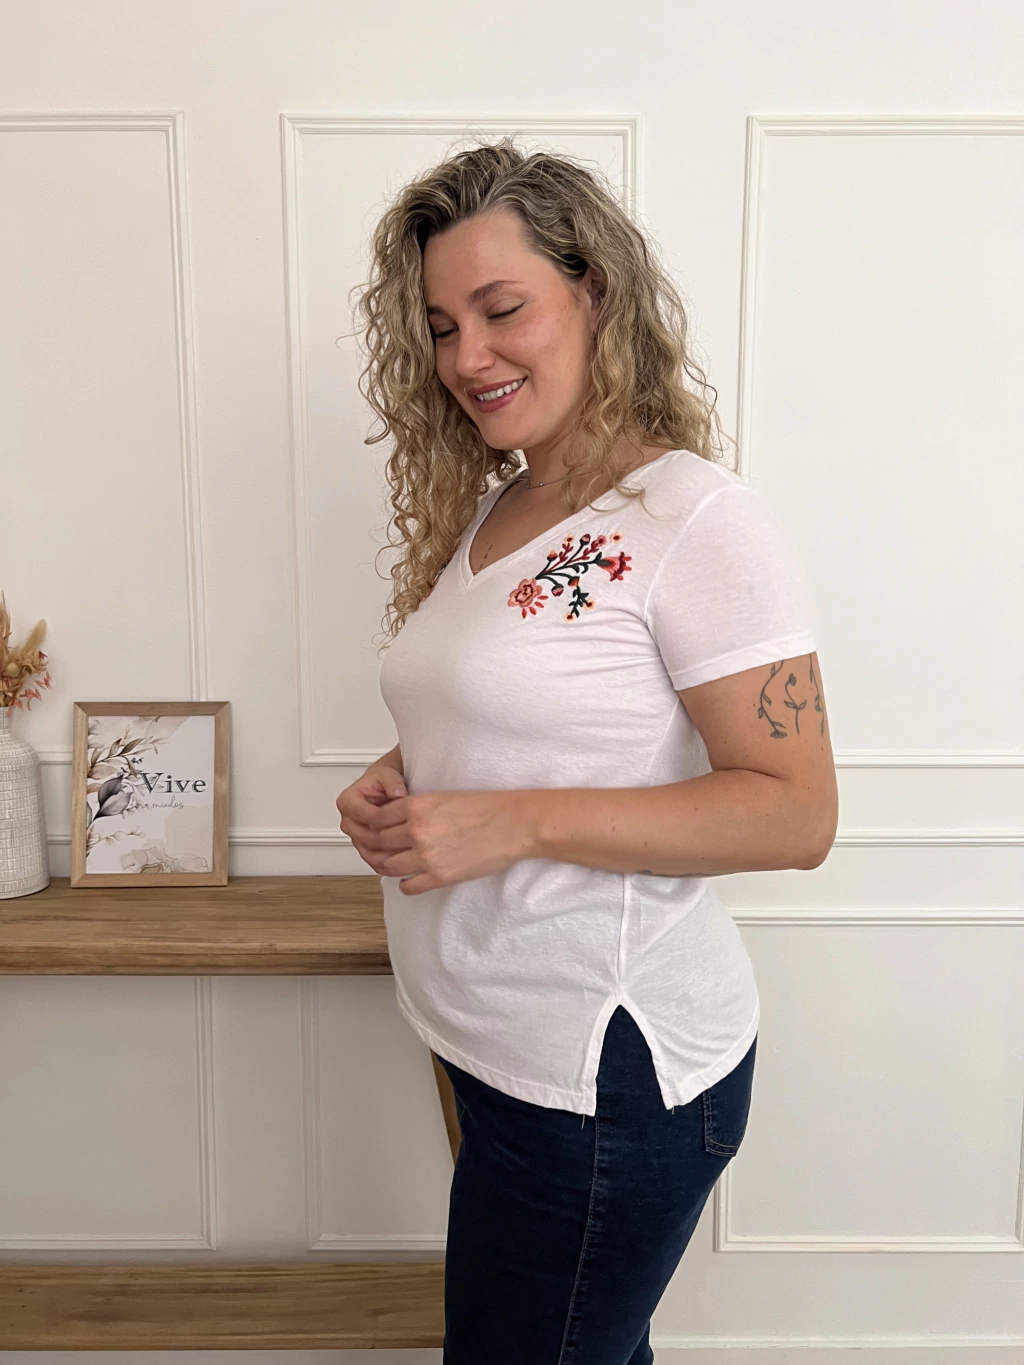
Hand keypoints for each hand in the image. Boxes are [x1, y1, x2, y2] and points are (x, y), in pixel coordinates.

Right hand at [336, 764, 408, 871]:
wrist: (384, 786)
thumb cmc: (384, 780)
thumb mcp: (388, 775)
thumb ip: (392, 782)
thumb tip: (398, 793)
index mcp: (348, 801)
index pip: (363, 815)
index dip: (382, 820)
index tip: (402, 821)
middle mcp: (348, 820)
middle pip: (364, 837)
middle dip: (386, 840)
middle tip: (408, 841)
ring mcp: (355, 835)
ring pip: (367, 852)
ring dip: (386, 855)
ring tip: (407, 853)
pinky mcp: (363, 846)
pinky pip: (372, 860)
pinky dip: (386, 863)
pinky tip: (402, 862)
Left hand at [338, 786, 538, 894]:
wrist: (513, 825)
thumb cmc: (486, 808)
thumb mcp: (444, 796)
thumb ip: (417, 808)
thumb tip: (396, 820)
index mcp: (417, 806)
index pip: (377, 818)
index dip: (374, 825)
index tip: (377, 830)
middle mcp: (417, 831)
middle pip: (378, 842)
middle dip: (377, 846)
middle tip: (380, 849)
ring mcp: (426, 856)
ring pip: (388, 865)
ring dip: (388, 865)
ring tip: (394, 864)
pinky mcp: (439, 876)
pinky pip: (408, 886)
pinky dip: (405, 884)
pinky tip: (411, 878)